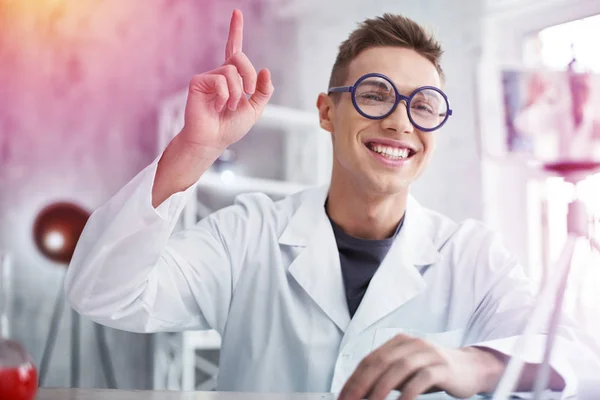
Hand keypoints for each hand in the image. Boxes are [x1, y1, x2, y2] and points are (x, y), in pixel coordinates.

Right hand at [179, 9, 273, 152]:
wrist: (213, 140)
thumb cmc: (230, 127)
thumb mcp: (255, 109)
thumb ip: (262, 91)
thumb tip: (265, 70)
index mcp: (233, 77)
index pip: (234, 49)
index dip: (235, 30)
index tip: (236, 13)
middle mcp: (220, 73)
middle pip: (240, 58)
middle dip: (249, 77)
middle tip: (247, 95)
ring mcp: (208, 77)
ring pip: (231, 72)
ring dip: (236, 94)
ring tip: (228, 107)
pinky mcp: (197, 82)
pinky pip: (220, 80)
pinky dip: (224, 96)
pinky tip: (216, 107)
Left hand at [338, 334, 505, 399]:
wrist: (470, 368)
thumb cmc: (433, 371)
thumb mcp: (407, 371)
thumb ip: (386, 376)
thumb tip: (360, 392)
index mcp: (399, 342)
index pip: (370, 359)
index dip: (354, 378)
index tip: (343, 396)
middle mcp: (412, 344)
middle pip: (381, 361)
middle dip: (362, 383)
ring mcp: (428, 353)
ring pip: (399, 368)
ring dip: (382, 388)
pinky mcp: (443, 367)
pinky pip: (422, 378)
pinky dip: (408, 392)